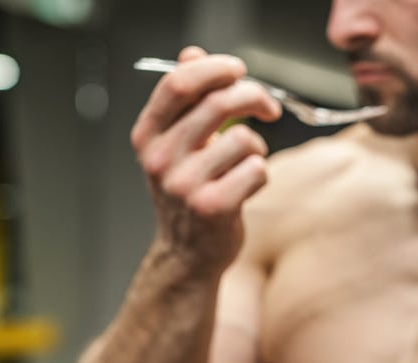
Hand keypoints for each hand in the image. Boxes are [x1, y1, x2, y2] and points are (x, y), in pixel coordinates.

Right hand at [130, 46, 282, 273]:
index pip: (179, 83)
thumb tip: (193, 54)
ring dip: (257, 146)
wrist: (188, 253)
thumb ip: (186, 100)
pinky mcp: (213, 207)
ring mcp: (185, 185)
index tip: (238, 70)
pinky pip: (256, 169)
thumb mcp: (177, 144)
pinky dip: (261, 173)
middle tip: (268, 107)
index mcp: (148, 136)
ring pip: (244, 139)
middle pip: (218, 102)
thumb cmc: (188, 192)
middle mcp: (161, 159)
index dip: (215, 68)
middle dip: (253, 96)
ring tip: (246, 162)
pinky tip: (247, 185)